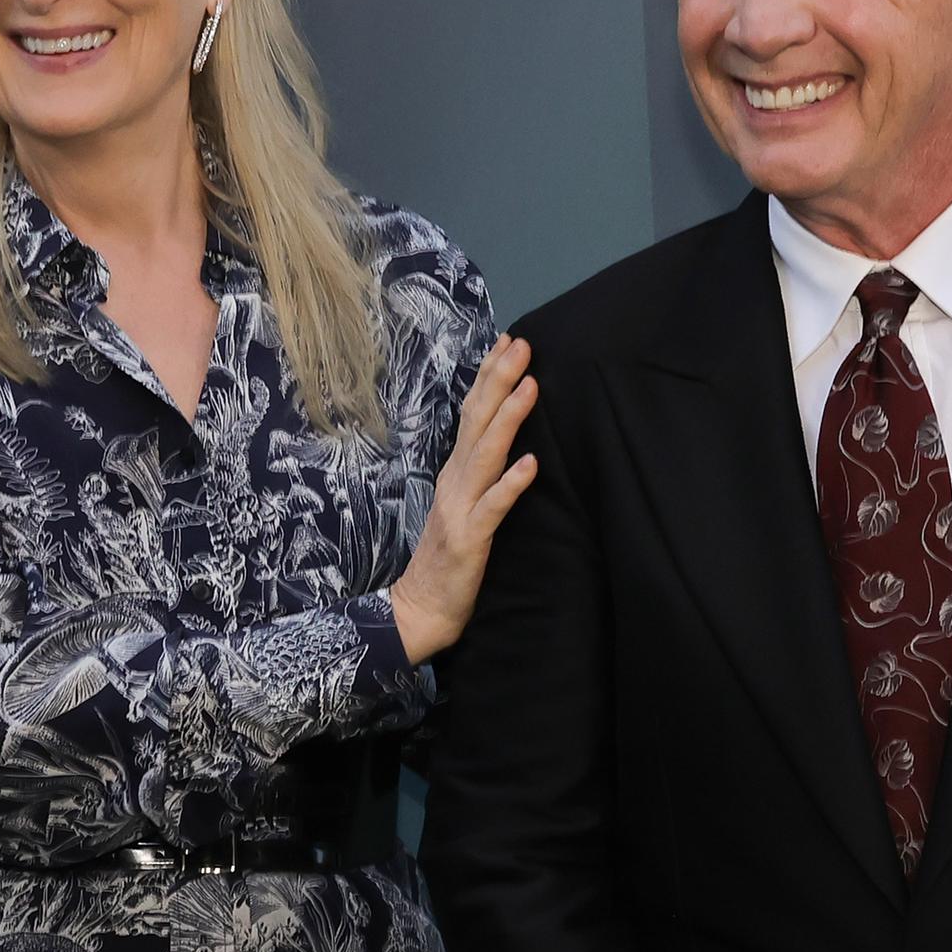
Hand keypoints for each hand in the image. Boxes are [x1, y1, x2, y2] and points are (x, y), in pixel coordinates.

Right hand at [391, 336, 538, 665]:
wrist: (420, 609)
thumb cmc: (448, 559)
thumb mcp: (465, 506)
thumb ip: (480, 472)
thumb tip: (501, 438)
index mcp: (456, 472)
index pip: (474, 414)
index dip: (490, 377)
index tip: (510, 341)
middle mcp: (455, 482)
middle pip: (477, 422)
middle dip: (499, 381)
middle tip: (522, 344)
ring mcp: (460, 509)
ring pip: (486, 455)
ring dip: (508, 419)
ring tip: (529, 386)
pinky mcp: (470, 539)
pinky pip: (493, 508)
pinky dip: (511, 484)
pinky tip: (530, 465)